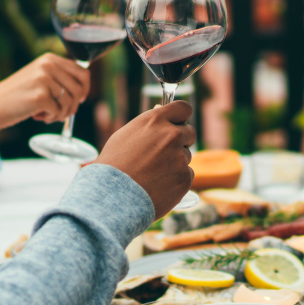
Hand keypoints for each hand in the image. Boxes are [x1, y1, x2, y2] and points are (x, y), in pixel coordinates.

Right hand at [0, 54, 91, 130]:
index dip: (84, 89)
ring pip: (71, 102)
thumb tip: (84, 88)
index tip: (79, 99)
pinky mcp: (40, 96)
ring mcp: (44, 80)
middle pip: (80, 89)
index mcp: (49, 59)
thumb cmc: (18, 96)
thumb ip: (58, 77)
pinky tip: (38, 117)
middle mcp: (48, 66)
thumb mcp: (38, 78)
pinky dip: (52, 118)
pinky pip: (59, 112)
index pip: (83, 72)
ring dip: (62, 114)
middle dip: (74, 105)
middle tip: (60, 112)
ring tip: (47, 115)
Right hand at [96, 101, 196, 219]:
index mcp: (155, 120)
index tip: (178, 123)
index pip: (183, 108)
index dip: (181, 117)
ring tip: (153, 173)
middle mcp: (171, 135)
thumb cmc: (114, 165)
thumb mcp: (126, 135)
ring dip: (176, 162)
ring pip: (187, 156)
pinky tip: (159, 185)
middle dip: (181, 141)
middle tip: (163, 154)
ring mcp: (180, 157)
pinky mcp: (185, 178)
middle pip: (190, 133)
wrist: (113, 196)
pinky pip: (187, 175)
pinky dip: (177, 180)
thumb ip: (148, 123)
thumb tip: (160, 110)